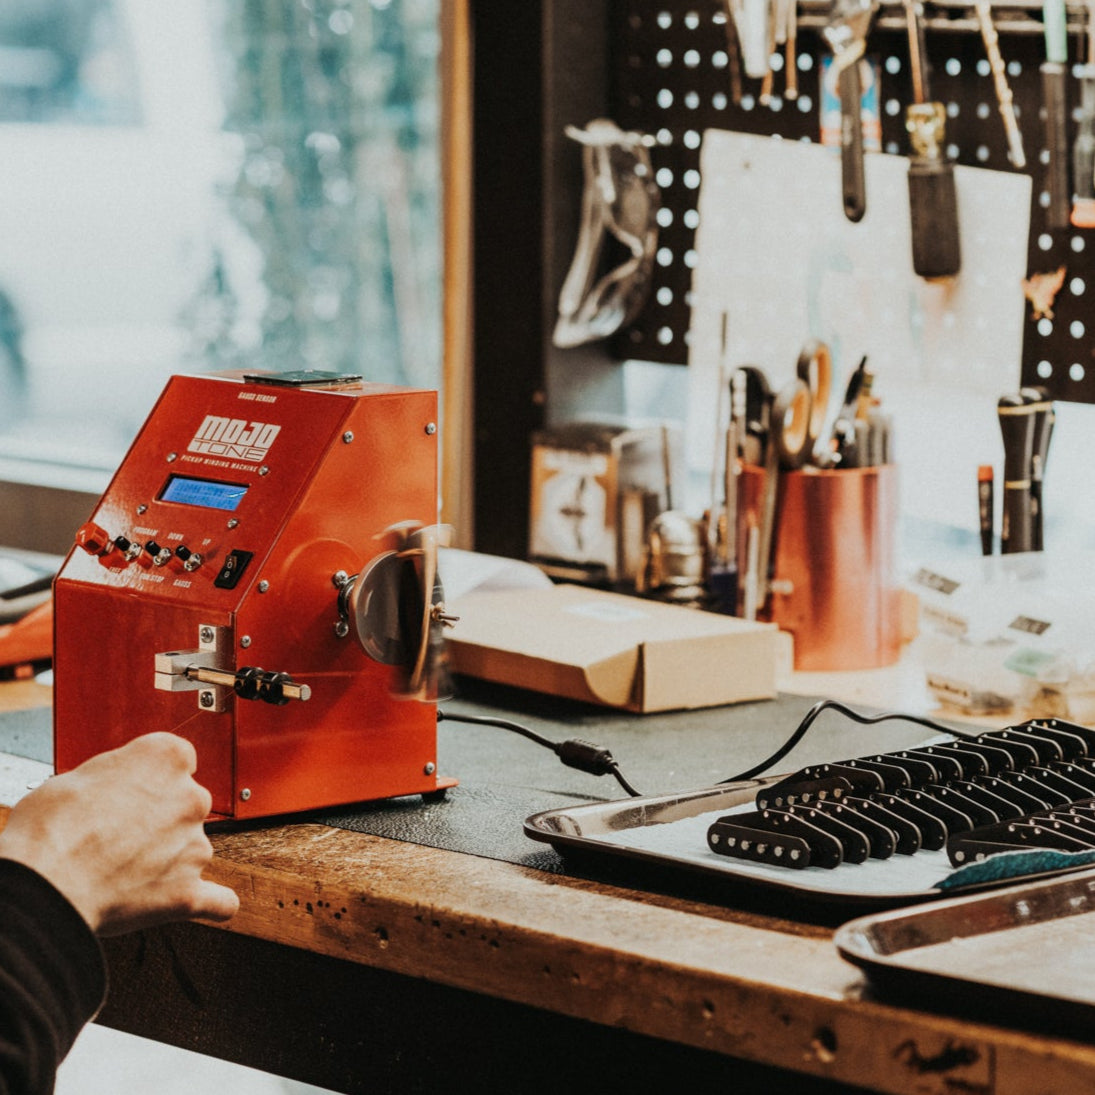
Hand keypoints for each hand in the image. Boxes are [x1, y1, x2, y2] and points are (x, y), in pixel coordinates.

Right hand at [0, 732, 238, 934]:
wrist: (45, 882)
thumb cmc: (51, 828)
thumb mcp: (78, 775)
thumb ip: (118, 776)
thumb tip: (117, 788)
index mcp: (167, 757)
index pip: (176, 760)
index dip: (150, 778)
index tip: (133, 791)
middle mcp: (191, 797)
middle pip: (187, 803)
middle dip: (159, 818)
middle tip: (117, 835)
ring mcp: (195, 846)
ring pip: (192, 848)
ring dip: (168, 858)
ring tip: (121, 872)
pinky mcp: (189, 891)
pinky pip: (219, 901)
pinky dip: (209, 902)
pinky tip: (198, 899)